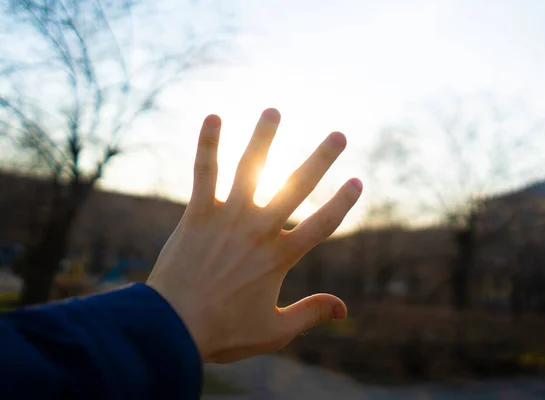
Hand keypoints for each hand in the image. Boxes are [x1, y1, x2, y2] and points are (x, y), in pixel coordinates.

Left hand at [147, 108, 361, 362]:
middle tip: (338, 135)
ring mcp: (228, 217)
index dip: (342, 202)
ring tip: (274, 111)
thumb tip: (344, 308)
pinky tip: (214, 116)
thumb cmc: (223, 331)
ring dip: (264, 138)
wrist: (171, 328)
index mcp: (280, 256)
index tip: (356, 181)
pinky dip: (208, 144)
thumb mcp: (275, 331)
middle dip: (320, 159)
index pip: (323, 224)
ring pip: (250, 168)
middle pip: (296, 187)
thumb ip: (311, 313)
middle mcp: (258, 230)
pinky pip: (204, 172)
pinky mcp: (198, 213)